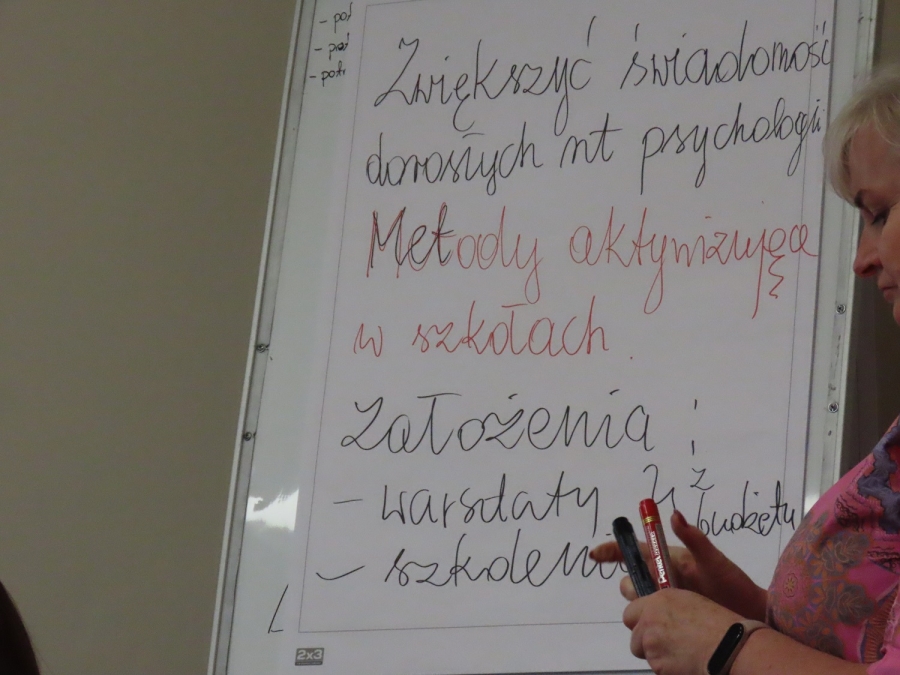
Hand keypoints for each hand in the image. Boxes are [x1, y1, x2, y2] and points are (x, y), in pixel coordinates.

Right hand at [590, 510, 767, 618]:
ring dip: (643, 603)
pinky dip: (647, 619)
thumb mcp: (713, 560)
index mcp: (669, 560)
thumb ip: (694, 538)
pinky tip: (662, 623)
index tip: (596, 554)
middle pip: (631, 579)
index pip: (634, 551)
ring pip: (637, 600)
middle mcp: (663, 578)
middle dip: (633, 585)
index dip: (612, 551)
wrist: (750, 617)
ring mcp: (666, 599)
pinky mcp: (670, 617)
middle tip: (655, 590)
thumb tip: (674, 514)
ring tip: (666, 606)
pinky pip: (648, 617)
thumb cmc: (734, 585)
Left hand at [624, 588, 739, 674]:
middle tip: (665, 645)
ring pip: (645, 654)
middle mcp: (649, 621)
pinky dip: (667, 669)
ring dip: (658, 657)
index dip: (639, 622)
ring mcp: (651, 645)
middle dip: (645, 642)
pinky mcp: (658, 666)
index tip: (649, 627)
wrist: (730, 648)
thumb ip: (666, 608)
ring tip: (681, 655)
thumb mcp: (689, 602)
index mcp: (657, 602)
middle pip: (634, 637)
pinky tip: (685, 664)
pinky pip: (657, 669)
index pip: (630, 613)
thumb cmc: (718, 624)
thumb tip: (658, 616)